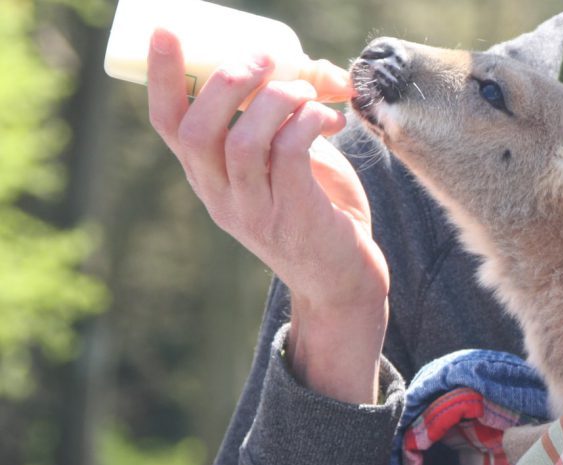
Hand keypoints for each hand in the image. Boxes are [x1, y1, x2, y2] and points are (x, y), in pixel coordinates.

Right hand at [146, 28, 388, 403]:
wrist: (343, 280)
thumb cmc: (316, 211)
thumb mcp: (286, 164)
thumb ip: (282, 122)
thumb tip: (308, 66)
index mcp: (208, 177)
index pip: (169, 125)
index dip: (164, 76)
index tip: (167, 31)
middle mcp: (221, 195)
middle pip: (198, 131)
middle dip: (227, 83)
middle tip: (264, 58)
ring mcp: (255, 210)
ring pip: (243, 142)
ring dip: (276, 101)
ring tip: (307, 92)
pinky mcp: (294, 216)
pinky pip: (290, 156)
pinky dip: (307, 124)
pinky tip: (328, 120)